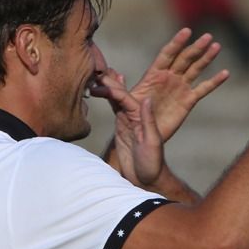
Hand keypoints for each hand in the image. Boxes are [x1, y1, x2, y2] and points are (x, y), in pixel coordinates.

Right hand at [100, 70, 165, 186]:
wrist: (147, 180)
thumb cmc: (152, 164)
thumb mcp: (151, 142)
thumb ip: (148, 121)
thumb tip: (146, 98)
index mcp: (141, 117)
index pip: (125, 98)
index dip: (113, 89)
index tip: (101, 81)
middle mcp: (134, 116)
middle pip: (120, 94)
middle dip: (110, 81)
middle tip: (96, 68)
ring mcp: (127, 121)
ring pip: (116, 98)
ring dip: (108, 86)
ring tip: (98, 73)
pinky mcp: (121, 128)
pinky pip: (114, 108)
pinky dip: (108, 97)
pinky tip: (103, 88)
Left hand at [115, 28, 229, 141]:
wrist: (140, 137)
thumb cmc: (128, 119)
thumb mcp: (120, 105)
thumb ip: (115, 91)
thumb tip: (102, 80)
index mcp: (153, 75)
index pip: (166, 55)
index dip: (176, 43)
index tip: (186, 32)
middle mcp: (168, 78)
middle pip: (184, 58)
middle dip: (195, 48)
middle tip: (207, 36)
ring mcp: (179, 88)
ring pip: (195, 69)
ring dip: (206, 58)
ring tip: (217, 47)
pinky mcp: (187, 102)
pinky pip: (203, 89)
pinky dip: (214, 82)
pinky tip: (225, 73)